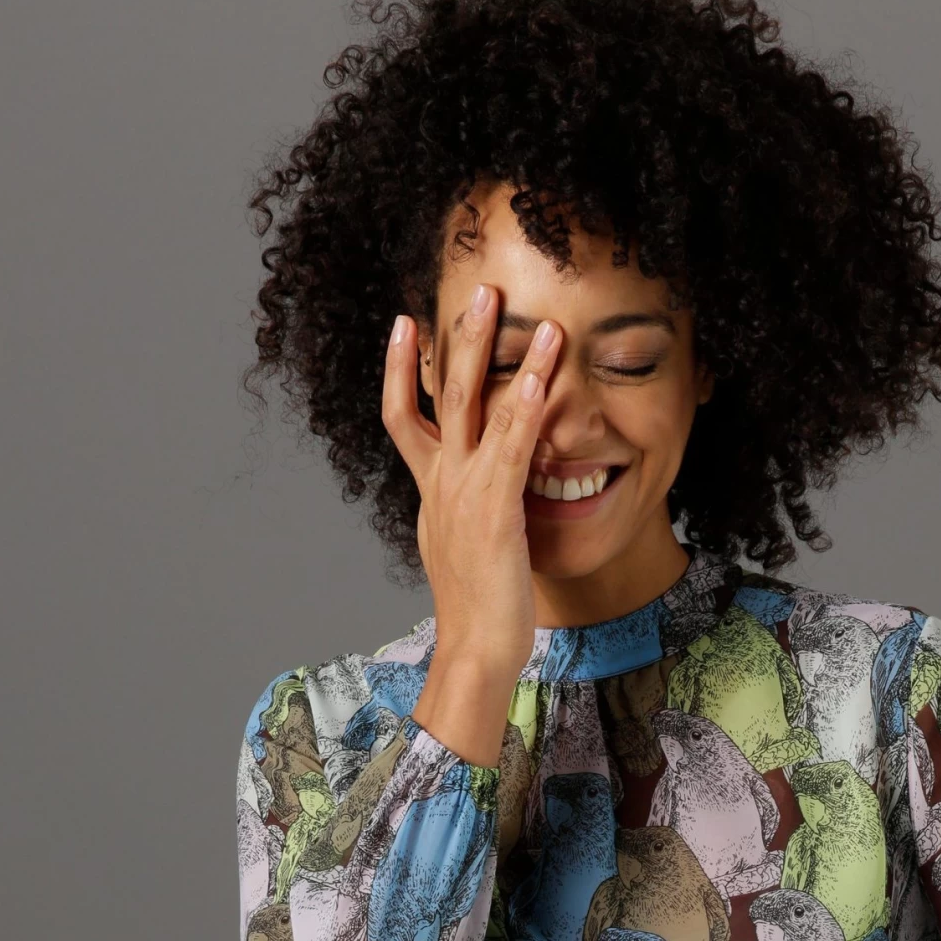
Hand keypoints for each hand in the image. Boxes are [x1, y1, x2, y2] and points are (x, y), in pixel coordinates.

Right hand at [381, 284, 562, 764]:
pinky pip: (510, 447)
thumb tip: (478, 508)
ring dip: (494, 350)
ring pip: (472, 406)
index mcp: (432, 494)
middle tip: (474, 288)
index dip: (399, 370)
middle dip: (453, 337)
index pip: (405, 418)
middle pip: (437, 394)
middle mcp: (440, 485)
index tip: (403, 324)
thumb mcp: (466, 553)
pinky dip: (523, 407)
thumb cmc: (481, 613)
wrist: (476, 653)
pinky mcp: (494, 510)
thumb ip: (468, 518)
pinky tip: (541, 375)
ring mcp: (463, 494)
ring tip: (514, 305)